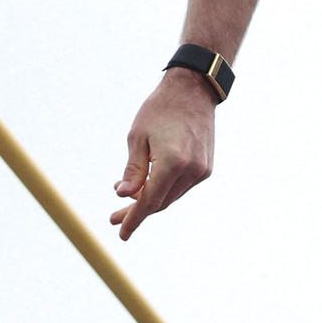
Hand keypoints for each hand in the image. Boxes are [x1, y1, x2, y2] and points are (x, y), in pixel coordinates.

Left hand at [111, 70, 216, 240]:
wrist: (193, 90)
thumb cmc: (160, 109)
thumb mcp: (138, 138)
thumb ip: (133, 171)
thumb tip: (123, 195)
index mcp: (172, 162)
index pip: (150, 201)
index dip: (134, 218)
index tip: (121, 232)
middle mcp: (191, 170)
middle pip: (161, 202)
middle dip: (138, 211)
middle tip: (115, 217)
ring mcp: (201, 170)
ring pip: (171, 196)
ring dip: (150, 198)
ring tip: (128, 193)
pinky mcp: (206, 167)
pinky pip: (181, 186)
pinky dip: (164, 189)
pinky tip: (148, 183)